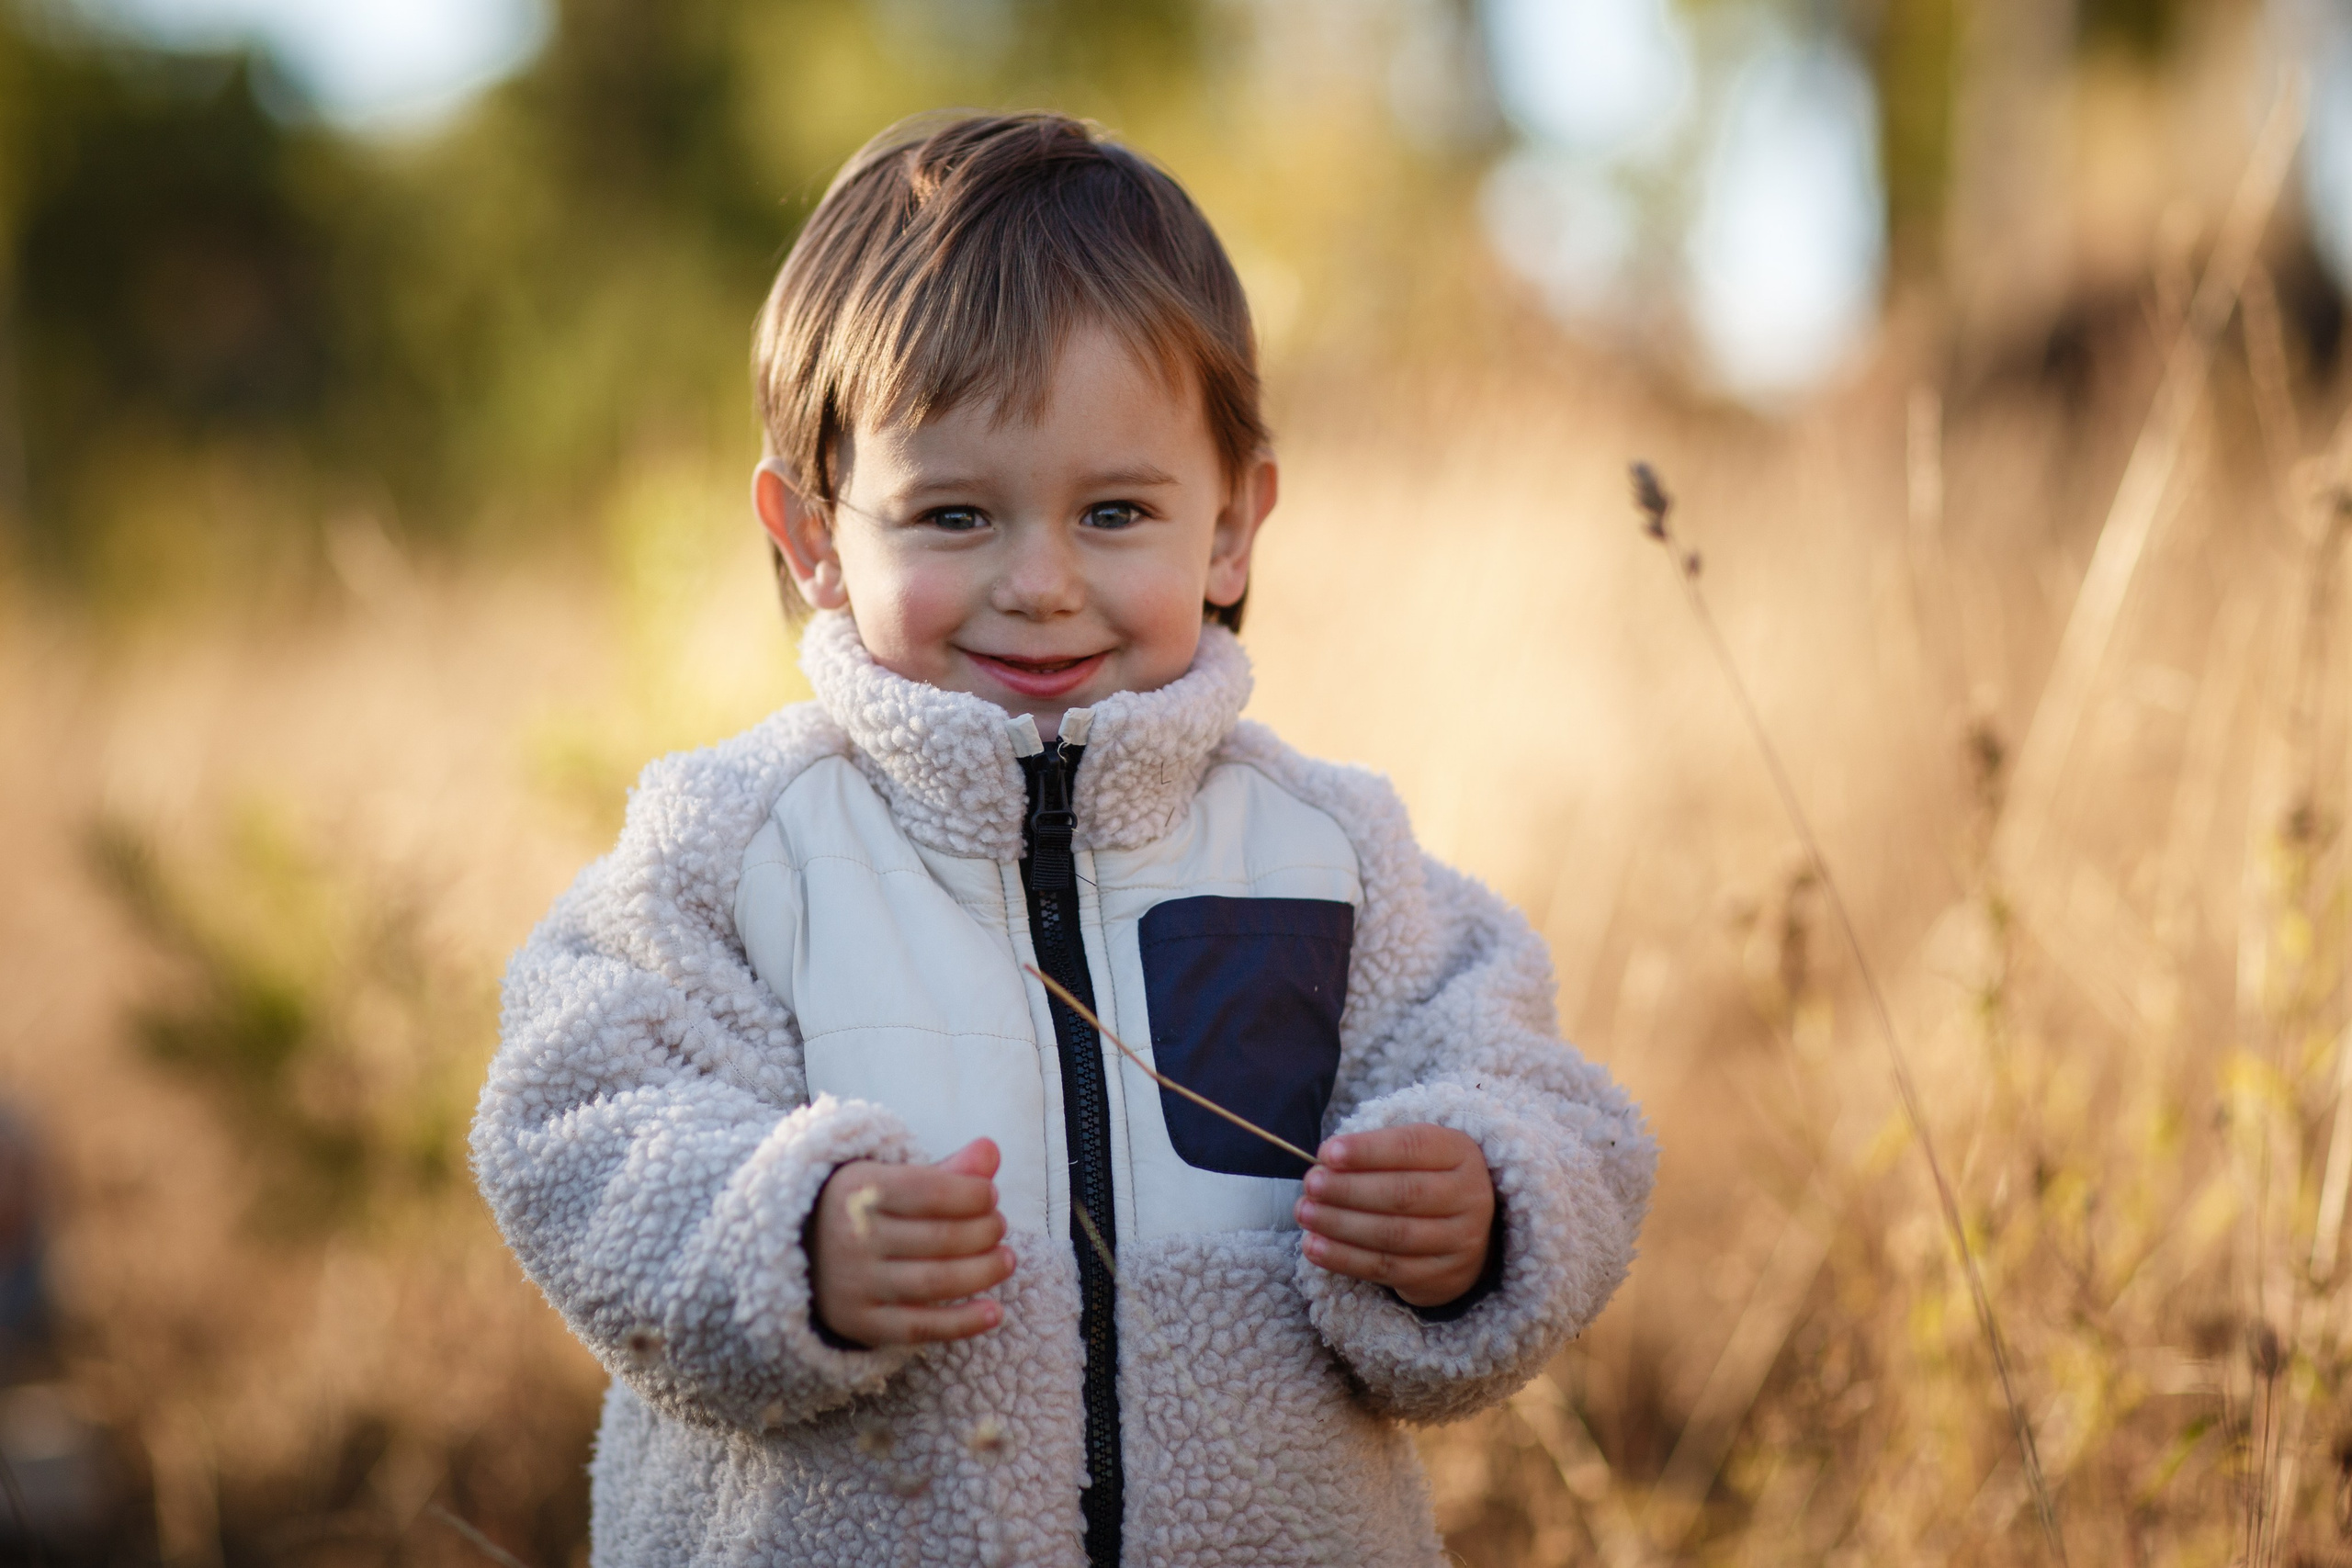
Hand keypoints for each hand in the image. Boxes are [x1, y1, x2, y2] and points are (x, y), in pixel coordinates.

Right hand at [810, 1138, 1015, 1346]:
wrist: (802, 1253)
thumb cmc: (865, 1210)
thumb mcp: (892, 1179)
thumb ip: (945, 1170)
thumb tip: (990, 1152)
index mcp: (858, 1190)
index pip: (930, 1191)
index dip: (972, 1194)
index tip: (991, 1195)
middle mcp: (851, 1237)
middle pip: (939, 1238)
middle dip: (984, 1232)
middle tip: (1000, 1227)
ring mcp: (855, 1284)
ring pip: (935, 1283)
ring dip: (983, 1272)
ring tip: (1006, 1260)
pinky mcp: (861, 1323)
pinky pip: (921, 1327)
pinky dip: (963, 1322)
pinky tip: (994, 1312)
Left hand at [1295, 1124, 1494, 1307]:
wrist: (1466, 1232)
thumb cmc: (1425, 1179)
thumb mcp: (1415, 1154)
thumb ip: (1376, 1152)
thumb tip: (1325, 1163)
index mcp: (1461, 1154)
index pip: (1412, 1148)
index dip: (1367, 1151)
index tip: (1326, 1153)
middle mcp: (1469, 1197)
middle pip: (1403, 1193)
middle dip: (1348, 1189)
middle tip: (1310, 1185)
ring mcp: (1460, 1241)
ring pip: (1393, 1234)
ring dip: (1340, 1224)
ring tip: (1305, 1213)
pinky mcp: (1441, 1277)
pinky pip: (1386, 1268)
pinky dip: (1344, 1258)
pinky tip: (1314, 1246)